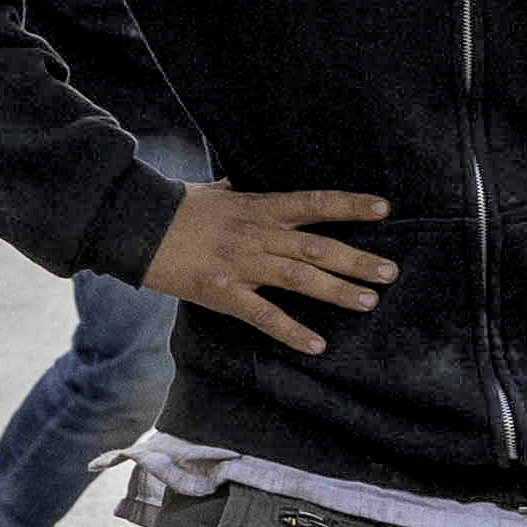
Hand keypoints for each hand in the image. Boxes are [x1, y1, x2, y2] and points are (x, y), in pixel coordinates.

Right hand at [141, 180, 394, 355]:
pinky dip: (292, 331)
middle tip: (390, 272)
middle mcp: (257, 235)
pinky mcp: (223, 293)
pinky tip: (318, 345)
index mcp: (259, 208)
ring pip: (299, 279)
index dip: (350, 205)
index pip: (314, 203)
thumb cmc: (178, 207)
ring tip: (370, 302)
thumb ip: (247, 191)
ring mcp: (241, 265)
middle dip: (357, 260)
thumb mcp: (219, 190)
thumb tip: (265, 180)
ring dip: (338, 291)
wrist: (136, 226)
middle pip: (317, 247)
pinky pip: (264, 315)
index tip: (384, 209)